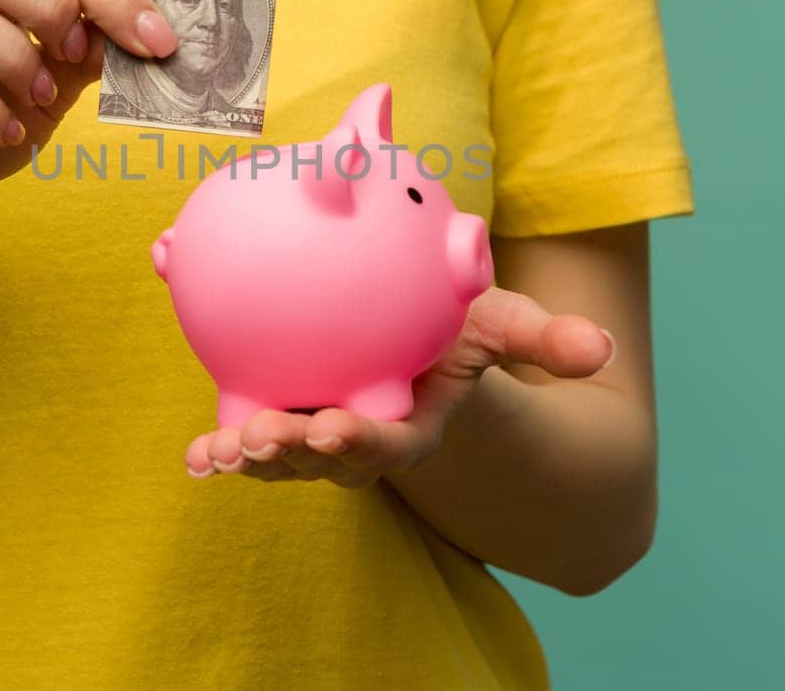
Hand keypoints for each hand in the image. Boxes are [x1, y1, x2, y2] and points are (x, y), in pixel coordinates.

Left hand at [183, 286, 616, 486]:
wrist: (419, 335)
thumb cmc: (459, 330)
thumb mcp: (501, 324)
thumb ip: (542, 338)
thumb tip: (601, 350)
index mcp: (408, 424)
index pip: (383, 443)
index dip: (356, 444)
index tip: (330, 432)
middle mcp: (356, 436)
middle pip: (317, 459)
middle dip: (286, 459)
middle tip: (255, 441)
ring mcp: (312, 429)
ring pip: (273, 448)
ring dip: (241, 451)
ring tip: (213, 450)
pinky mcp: (277, 411)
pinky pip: (239, 414)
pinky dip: (212, 421)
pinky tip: (183, 424)